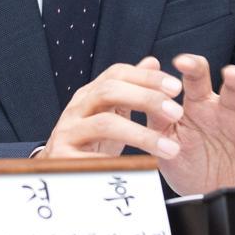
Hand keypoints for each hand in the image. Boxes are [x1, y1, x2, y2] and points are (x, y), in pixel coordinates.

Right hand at [38, 57, 184, 160]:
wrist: (57, 172)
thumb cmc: (92, 141)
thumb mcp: (113, 113)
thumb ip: (132, 89)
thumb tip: (153, 61)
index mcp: (91, 94)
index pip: (117, 73)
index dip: (147, 77)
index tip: (176, 87)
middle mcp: (77, 108)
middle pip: (109, 91)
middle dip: (146, 99)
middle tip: (177, 112)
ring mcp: (67, 132)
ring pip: (105, 124)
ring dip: (142, 135)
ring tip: (170, 148)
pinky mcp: (63, 158)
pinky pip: (93, 158)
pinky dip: (120, 162)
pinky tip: (142, 169)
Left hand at [153, 53, 234, 195]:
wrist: (205, 193)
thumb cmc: (186, 158)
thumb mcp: (166, 138)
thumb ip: (155, 114)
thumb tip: (143, 81)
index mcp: (200, 105)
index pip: (198, 79)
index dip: (192, 67)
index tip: (181, 62)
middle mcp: (225, 112)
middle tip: (229, 73)